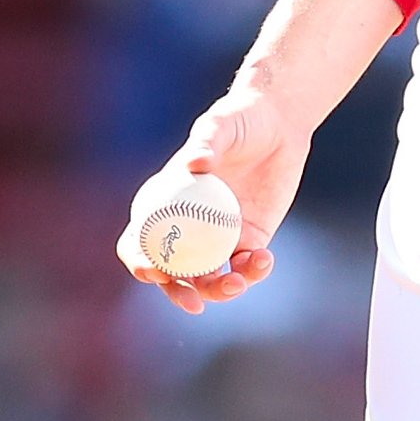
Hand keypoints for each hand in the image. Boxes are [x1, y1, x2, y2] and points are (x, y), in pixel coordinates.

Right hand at [118, 87, 311, 314]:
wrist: (280, 123)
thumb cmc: (239, 119)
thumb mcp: (220, 123)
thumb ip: (207, 141)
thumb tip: (197, 165)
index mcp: (164, 201)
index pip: (139, 240)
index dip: (139, 260)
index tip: (154, 270)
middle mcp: (187, 225)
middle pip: (173, 272)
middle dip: (179, 293)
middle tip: (196, 302)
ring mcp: (218, 236)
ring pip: (211, 279)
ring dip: (220, 290)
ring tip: (239, 280)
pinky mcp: (250, 239)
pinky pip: (246, 267)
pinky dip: (253, 271)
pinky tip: (265, 258)